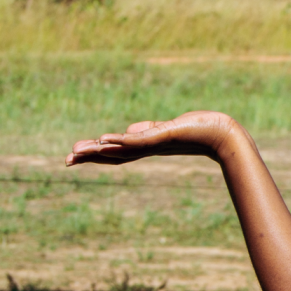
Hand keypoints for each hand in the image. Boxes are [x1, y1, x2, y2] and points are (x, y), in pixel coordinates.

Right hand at [66, 112, 240, 166]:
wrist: (223, 135)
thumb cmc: (198, 130)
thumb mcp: (167, 129)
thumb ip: (147, 131)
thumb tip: (127, 131)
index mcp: (147, 147)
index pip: (117, 153)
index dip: (96, 155)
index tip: (74, 156)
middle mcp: (149, 148)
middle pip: (114, 155)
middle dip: (91, 158)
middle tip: (66, 160)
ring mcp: (156, 144)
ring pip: (122, 150)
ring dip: (99, 151)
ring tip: (78, 152)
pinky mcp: (165, 136)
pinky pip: (140, 141)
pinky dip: (121, 141)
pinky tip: (105, 141)